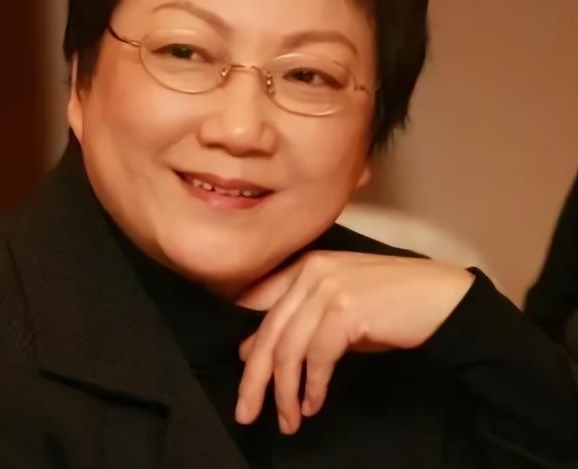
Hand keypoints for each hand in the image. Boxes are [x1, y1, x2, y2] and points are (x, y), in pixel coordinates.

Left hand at [234, 251, 473, 434]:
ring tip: (287, 420)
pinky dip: (312, 387)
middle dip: (254, 379)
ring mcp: (329, 288)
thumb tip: (255, 352)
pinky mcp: (346, 310)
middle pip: (269, 332)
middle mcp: (312, 272)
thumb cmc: (390, 304)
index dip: (248, 346)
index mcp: (306, 266)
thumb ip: (302, 323)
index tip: (245, 380)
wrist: (441, 297)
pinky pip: (318, 358)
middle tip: (246, 413)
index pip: (261, 308)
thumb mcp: (339, 307)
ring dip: (284, 392)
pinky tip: (313, 405)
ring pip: (288, 348)